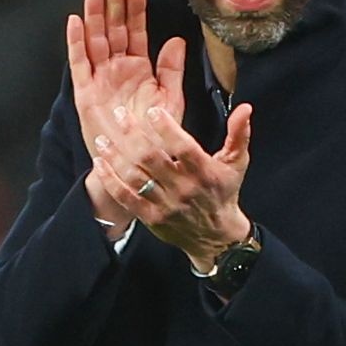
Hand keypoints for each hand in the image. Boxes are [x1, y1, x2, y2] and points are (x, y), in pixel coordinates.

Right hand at [67, 0, 185, 226]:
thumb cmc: (157, 138)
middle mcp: (116, 71)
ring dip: (94, 16)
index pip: (135, 33)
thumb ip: (172, 70)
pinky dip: (76, 43)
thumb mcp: (170, 101)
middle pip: (112, 30)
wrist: (138, 169)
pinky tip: (76, 21)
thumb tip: (177, 40)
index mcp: (137, 70)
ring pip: (95, 41)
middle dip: (113, 3)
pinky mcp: (85, 95)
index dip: (135, 11)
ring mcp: (99, 81)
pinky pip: (79, 65)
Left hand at [90, 101, 253, 271]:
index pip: (182, 147)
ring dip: (115, 156)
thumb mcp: (237, 163)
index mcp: (205, 172)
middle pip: (152, 158)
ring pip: (135, 177)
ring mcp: (165, 205)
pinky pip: (126, 198)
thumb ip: (239, 134)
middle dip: (132, 134)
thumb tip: (245, 108)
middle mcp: (184, 189)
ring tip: (102, 138)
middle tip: (120, 114)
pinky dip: (110, 180)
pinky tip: (100, 163)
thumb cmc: (224, 192)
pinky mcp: (151, 218)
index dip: (165, 128)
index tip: (151, 110)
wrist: (217, 237)